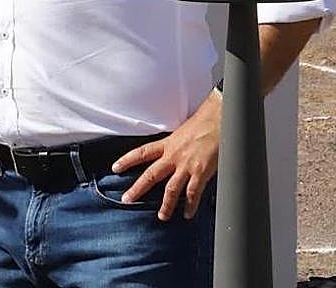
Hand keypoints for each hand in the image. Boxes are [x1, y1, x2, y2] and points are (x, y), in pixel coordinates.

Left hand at [111, 91, 220, 219]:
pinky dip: (191, 205)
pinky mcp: (201, 172)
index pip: (142, 152)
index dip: (127, 160)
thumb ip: (175, 144)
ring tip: (162, 216)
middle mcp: (174, 156)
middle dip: (137, 188)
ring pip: (171, 189)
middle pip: (151, 175)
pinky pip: (193, 193)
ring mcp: (187, 165)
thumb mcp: (183, 132)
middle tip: (126, 199)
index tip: (115, 167)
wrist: (220, 119)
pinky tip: (188, 214)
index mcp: (168, 143)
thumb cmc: (204, 122)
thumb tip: (171, 152)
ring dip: (166, 205)